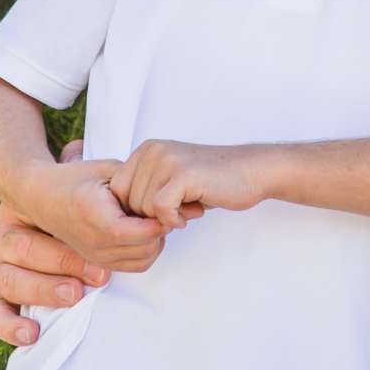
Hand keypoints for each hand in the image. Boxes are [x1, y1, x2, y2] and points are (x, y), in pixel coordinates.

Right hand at [18, 154, 170, 273]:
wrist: (42, 196)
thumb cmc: (74, 179)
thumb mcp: (108, 170)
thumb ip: (138, 181)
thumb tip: (166, 197)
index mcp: (97, 217)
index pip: (142, 232)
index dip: (160, 220)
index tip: (166, 204)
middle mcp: (94, 243)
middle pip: (145, 250)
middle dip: (161, 230)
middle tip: (163, 210)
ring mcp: (94, 256)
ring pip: (143, 261)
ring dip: (155, 242)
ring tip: (151, 219)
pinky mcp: (96, 262)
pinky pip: (133, 266)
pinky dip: (144, 251)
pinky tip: (141, 230)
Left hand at [111, 139, 273, 228]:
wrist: (251, 171)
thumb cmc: (211, 181)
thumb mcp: (171, 178)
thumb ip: (145, 188)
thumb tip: (117, 215)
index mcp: (146, 149)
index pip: (118, 191)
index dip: (136, 210)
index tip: (163, 212)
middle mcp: (152, 150)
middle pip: (129, 202)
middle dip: (152, 216)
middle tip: (181, 208)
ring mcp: (167, 160)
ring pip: (144, 208)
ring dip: (166, 218)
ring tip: (189, 207)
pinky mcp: (183, 174)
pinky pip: (160, 210)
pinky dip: (173, 220)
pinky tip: (191, 214)